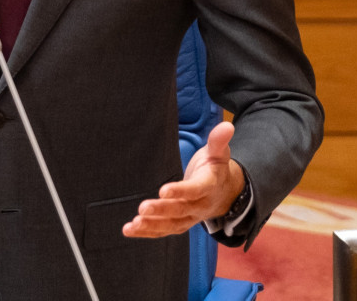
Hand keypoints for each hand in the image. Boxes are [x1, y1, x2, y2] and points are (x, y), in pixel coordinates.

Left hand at [123, 121, 243, 237]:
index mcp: (209, 186)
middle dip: (161, 211)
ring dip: (151, 225)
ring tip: (134, 224)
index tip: (163, 190)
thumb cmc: (216, 169)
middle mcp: (200, 206)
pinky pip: (163, 231)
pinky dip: (147, 232)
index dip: (180, 191)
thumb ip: (219, 140)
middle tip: (142, 208)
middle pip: (180, 210)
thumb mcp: (219, 153)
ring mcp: (190, 217)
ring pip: (171, 225)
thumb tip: (227, 125)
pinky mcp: (180, 223)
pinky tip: (130, 230)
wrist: (225, 194)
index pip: (195, 190)